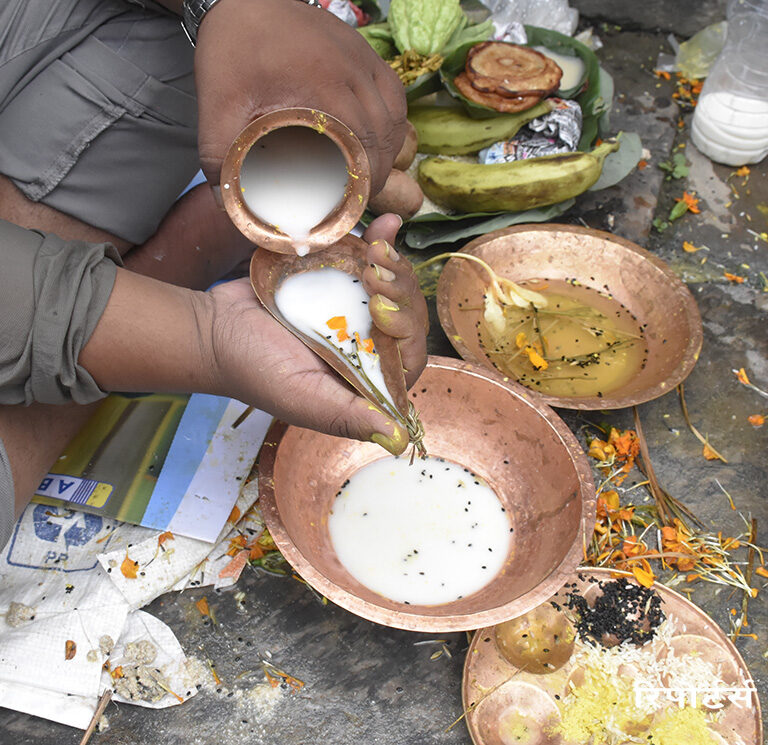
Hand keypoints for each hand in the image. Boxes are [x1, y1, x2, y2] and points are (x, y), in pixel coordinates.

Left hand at [194, 0, 406, 194]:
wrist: (244, 0)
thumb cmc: (233, 52)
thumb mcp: (218, 108)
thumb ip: (219, 158)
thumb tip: (225, 204)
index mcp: (322, 86)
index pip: (364, 147)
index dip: (363, 182)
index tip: (351, 204)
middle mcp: (352, 70)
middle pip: (383, 136)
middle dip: (377, 174)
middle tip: (358, 198)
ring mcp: (364, 60)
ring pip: (394, 119)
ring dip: (387, 153)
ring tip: (369, 176)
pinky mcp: (367, 54)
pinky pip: (394, 97)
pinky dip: (391, 126)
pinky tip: (379, 143)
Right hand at [201, 214, 427, 452]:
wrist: (214, 326)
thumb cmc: (253, 369)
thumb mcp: (300, 397)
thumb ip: (348, 416)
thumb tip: (398, 440)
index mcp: (367, 381)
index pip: (410, 355)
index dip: (406, 328)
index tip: (379, 308)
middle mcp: (368, 347)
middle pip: (408, 316)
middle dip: (400, 290)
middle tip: (372, 273)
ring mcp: (356, 312)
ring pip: (395, 286)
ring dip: (394, 264)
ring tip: (376, 245)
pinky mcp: (340, 282)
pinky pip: (369, 263)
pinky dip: (381, 243)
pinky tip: (386, 224)